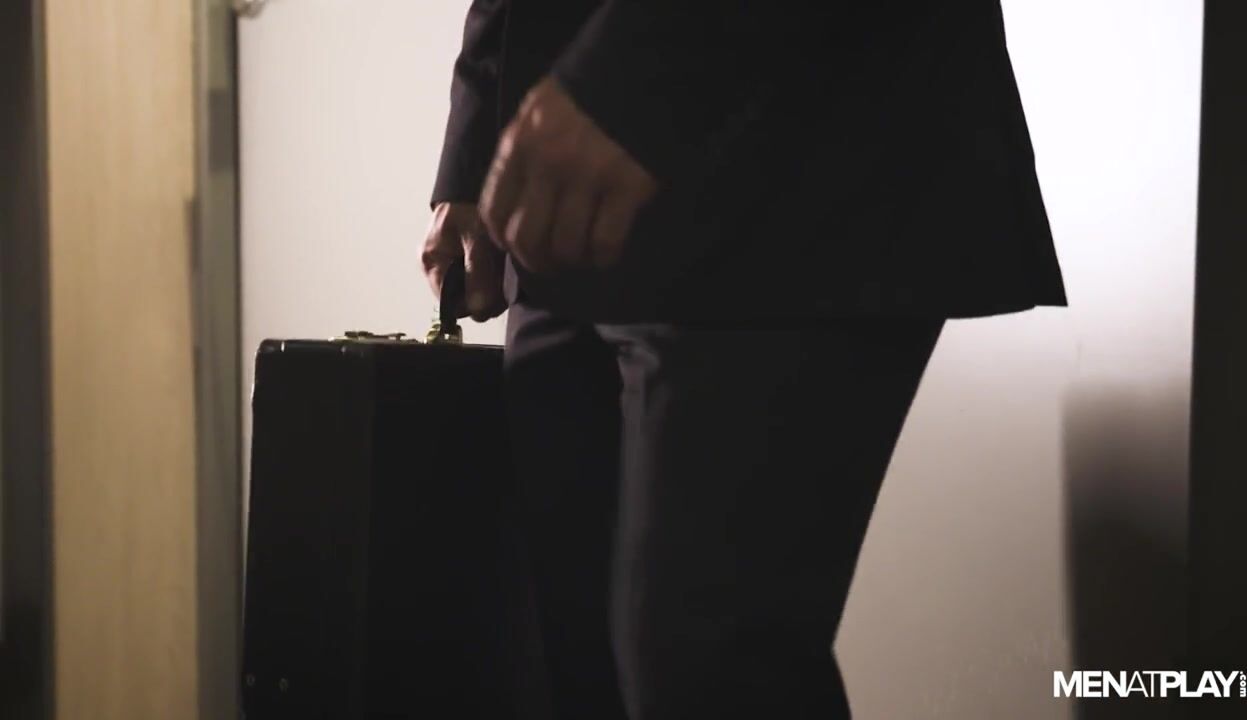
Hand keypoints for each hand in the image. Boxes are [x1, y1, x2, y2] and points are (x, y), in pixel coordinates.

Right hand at [422, 201, 506, 320]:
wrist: (473, 182)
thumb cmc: (470, 205)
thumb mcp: (477, 238)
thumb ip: (478, 274)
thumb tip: (480, 310)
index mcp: (431, 262)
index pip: (451, 305)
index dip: (474, 304)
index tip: (495, 294)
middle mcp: (436, 267)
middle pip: (462, 301)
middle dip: (485, 295)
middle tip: (504, 278)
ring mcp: (449, 264)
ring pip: (472, 292)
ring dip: (491, 286)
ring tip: (502, 267)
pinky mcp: (464, 260)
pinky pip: (478, 280)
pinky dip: (491, 276)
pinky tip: (500, 264)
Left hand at [479, 77, 657, 273]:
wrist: (638, 71)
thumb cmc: (584, 96)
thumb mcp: (536, 114)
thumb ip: (521, 154)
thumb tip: (514, 202)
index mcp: (521, 145)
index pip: (495, 212)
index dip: (504, 240)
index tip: (518, 247)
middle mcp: (549, 164)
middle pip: (527, 239)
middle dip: (537, 261)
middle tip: (551, 263)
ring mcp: (589, 177)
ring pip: (566, 246)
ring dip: (572, 261)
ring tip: (581, 258)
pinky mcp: (627, 188)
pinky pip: (606, 242)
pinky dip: (603, 257)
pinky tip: (606, 255)